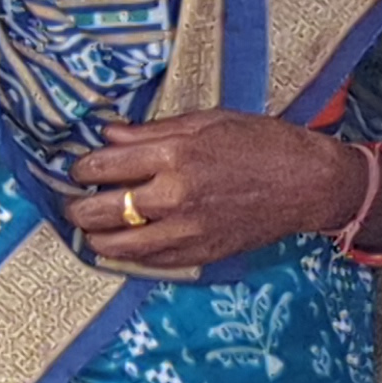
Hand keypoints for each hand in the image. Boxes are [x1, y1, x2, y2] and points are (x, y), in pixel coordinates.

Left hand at [59, 111, 369, 266]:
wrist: (308, 183)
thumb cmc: (261, 141)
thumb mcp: (207, 120)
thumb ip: (153, 132)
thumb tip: (108, 134)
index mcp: (175, 156)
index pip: (104, 166)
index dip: (82, 167)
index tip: (79, 167)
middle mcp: (175, 197)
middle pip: (101, 211)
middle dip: (77, 206)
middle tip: (73, 200)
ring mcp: (187, 231)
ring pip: (117, 245)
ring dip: (94, 236)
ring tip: (88, 226)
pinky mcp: (200, 255)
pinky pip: (148, 262)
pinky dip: (127, 254)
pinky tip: (121, 243)